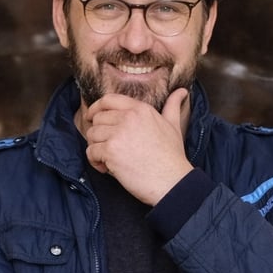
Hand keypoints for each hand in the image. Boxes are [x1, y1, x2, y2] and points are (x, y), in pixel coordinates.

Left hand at [83, 88, 193, 204]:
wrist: (172, 181)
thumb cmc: (172, 156)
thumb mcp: (173, 125)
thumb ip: (172, 106)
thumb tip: (182, 91)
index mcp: (140, 109)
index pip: (108, 99)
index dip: (96, 108)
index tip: (92, 116)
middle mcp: (128, 117)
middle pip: (97, 118)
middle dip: (97, 133)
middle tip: (106, 147)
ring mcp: (118, 133)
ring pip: (92, 134)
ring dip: (96, 148)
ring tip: (108, 159)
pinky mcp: (111, 151)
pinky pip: (91, 151)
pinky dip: (95, 162)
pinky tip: (107, 168)